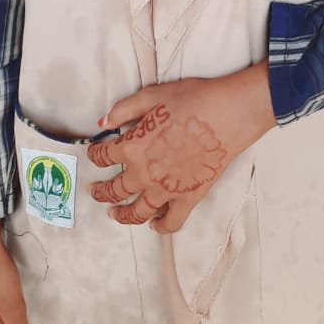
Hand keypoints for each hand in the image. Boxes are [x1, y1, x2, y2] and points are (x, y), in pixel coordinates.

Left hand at [88, 60, 275, 233]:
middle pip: (115, 189)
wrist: (228, 113)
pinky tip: (154, 224)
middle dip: (101, 191)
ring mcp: (166, 190)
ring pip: (136, 212)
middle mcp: (144, 173)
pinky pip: (170, 222)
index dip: (95, 154)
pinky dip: (160, 227)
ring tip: (114, 214)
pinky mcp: (188, 198)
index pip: (104, 156)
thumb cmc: (193, 99)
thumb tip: (103, 121)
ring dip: (122, 215)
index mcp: (132, 147)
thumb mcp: (152, 95)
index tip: (94, 154)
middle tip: (95, 191)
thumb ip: (124, 109)